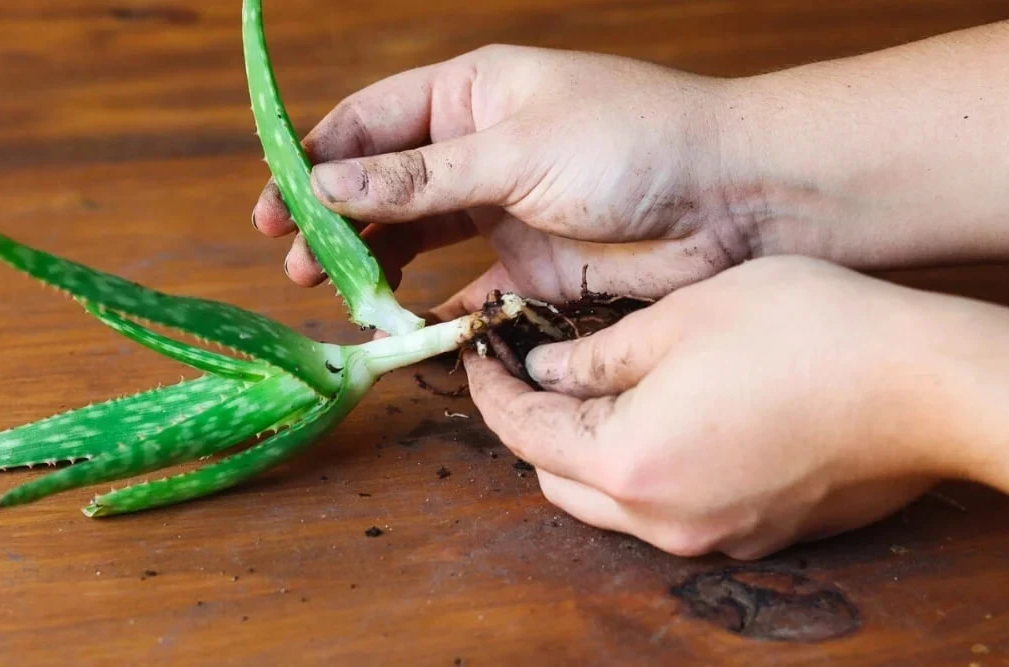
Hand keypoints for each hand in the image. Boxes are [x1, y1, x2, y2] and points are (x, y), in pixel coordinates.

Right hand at [252, 44, 763, 309]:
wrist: (733, 200)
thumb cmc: (634, 145)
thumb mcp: (517, 151)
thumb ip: (421, 178)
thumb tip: (325, 184)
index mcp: (471, 95)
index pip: (371, 124)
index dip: (314, 161)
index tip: (274, 205)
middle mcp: (476, 149)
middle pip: (381, 185)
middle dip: (333, 221)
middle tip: (296, 265)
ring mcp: (500, 209)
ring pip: (413, 238)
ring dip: (371, 266)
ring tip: (334, 296)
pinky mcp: (527, 266)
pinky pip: (462, 290)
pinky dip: (430, 311)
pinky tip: (400, 329)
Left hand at [464, 255, 1008, 558]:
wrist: (926, 384)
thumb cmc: (807, 333)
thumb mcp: (680, 317)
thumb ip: (595, 352)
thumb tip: (546, 369)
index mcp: (629, 462)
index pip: (522, 434)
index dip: (491, 389)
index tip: (480, 354)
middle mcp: (662, 518)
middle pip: (557, 480)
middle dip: (535, 426)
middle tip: (541, 366)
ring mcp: (711, 534)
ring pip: (611, 502)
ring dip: (589, 450)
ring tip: (603, 385)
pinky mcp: (753, 533)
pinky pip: (668, 509)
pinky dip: (645, 468)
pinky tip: (669, 415)